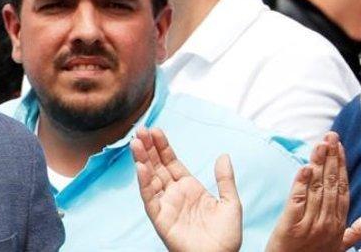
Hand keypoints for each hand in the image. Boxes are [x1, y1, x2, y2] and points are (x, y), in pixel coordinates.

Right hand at [132, 127, 241, 251]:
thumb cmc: (226, 237)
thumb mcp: (231, 204)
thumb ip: (225, 180)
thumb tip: (223, 155)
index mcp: (190, 188)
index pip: (172, 162)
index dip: (163, 147)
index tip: (156, 130)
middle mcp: (174, 194)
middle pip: (157, 166)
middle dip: (148, 148)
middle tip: (140, 130)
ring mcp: (166, 204)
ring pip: (149, 177)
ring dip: (142, 160)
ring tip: (136, 143)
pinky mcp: (159, 217)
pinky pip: (149, 197)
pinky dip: (144, 182)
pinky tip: (141, 167)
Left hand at [266, 132, 357, 251]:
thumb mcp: (336, 248)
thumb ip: (350, 234)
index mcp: (337, 224)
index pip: (341, 189)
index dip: (340, 167)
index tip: (338, 146)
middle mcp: (327, 223)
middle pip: (331, 185)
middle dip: (331, 159)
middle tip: (329, 136)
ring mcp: (310, 225)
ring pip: (316, 189)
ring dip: (318, 164)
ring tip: (320, 145)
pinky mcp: (291, 227)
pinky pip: (297, 202)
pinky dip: (301, 183)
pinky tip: (304, 167)